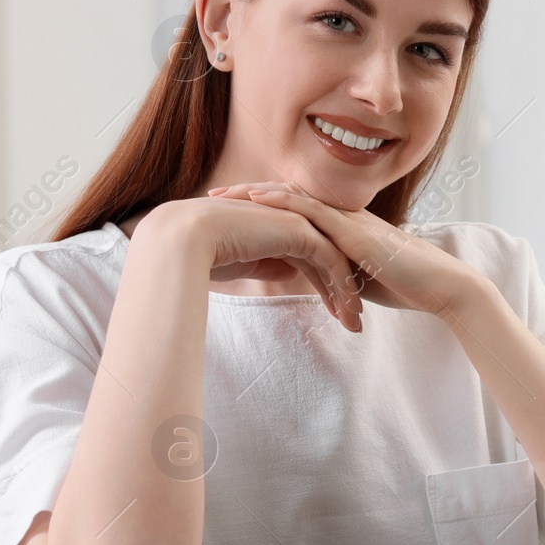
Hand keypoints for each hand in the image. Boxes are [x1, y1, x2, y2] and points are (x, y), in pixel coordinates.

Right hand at [145, 195, 365, 330]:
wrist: (189, 237)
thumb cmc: (206, 254)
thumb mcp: (245, 263)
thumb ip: (269, 263)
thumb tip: (289, 271)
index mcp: (278, 227)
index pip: (312, 260)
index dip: (325, 287)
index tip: (334, 314)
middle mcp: (292, 221)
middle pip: (328, 260)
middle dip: (343, 292)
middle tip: (353, 323)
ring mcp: (298, 221)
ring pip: (334, 260)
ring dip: (347, 293)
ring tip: (355, 324)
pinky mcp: (301, 230)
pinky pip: (331, 261)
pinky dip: (341, 286)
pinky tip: (346, 311)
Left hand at [207, 181, 486, 319]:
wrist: (439, 287)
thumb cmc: (404, 285)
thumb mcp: (357, 279)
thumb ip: (334, 274)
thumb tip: (312, 283)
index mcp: (340, 226)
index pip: (293, 210)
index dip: (259, 207)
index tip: (226, 209)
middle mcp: (341, 216)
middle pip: (286, 197)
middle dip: (247, 195)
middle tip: (212, 195)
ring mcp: (348, 220)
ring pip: (295, 198)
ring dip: (256, 194)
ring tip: (223, 194)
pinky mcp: (355, 232)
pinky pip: (314, 211)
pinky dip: (283, 202)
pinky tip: (258, 200)